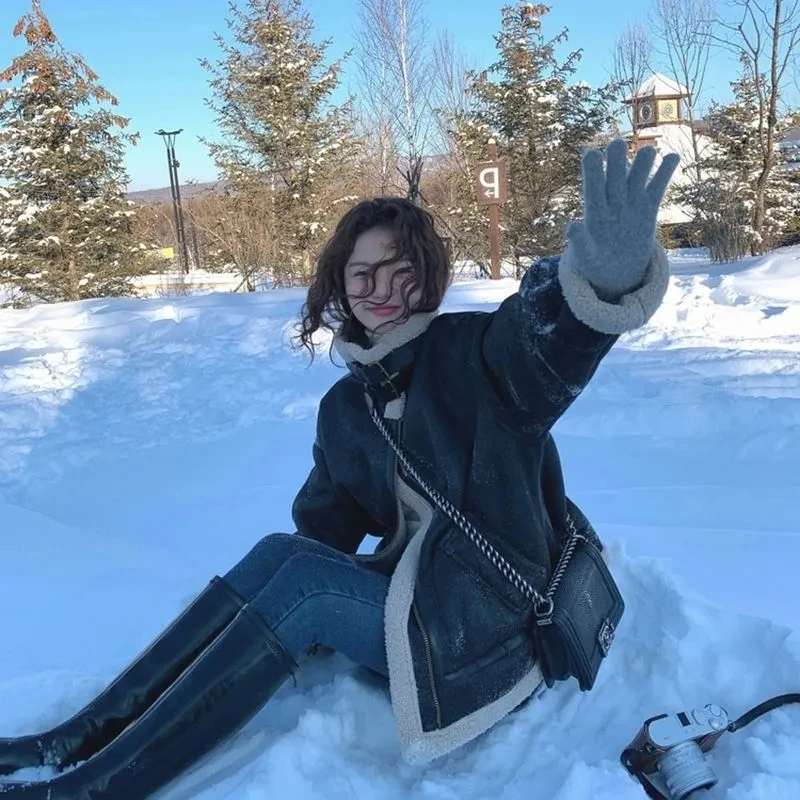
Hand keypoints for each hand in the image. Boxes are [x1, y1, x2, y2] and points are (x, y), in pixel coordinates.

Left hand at [566, 139, 678, 299]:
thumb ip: (579, 241)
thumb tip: (571, 227)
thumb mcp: (585, 254)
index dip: (592, 172)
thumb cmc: (594, 260)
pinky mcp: (649, 207)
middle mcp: (613, 201)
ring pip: (637, 178)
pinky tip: (673, 157)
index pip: (593, 188)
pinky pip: (657, 187)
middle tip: (616, 144)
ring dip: (642, 164)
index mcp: (594, 211)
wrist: (615, 266)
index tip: (591, 154)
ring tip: (648, 152)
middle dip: (616, 162)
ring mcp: (631, 202)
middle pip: (614, 178)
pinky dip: (664, 173)